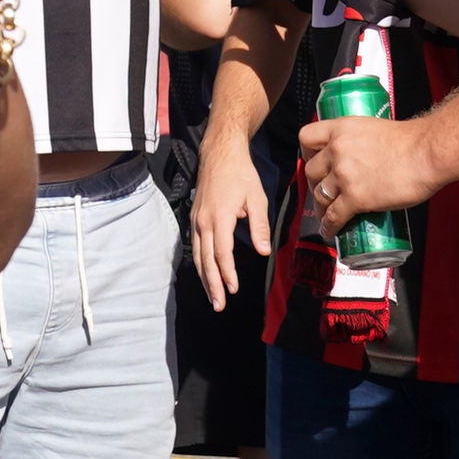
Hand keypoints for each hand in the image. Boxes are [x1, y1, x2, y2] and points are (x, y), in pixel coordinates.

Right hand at [190, 134, 270, 305]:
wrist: (219, 154)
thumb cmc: (241, 175)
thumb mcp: (257, 198)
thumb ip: (260, 226)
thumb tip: (264, 250)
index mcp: (220, 217)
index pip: (222, 252)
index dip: (227, 273)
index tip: (234, 289)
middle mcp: (203, 221)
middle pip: (205, 259)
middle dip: (212, 284)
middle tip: (218, 305)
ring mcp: (196, 219)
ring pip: (198, 254)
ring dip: (204, 277)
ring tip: (212, 296)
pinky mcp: (195, 217)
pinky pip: (196, 245)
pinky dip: (200, 262)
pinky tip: (206, 272)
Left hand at [294, 109, 442, 233]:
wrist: (428, 153)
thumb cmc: (413, 141)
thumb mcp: (375, 129)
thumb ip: (361, 142)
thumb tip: (363, 156)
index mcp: (340, 129)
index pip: (307, 138)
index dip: (308, 153)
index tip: (314, 161)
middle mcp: (337, 150)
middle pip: (312, 171)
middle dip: (316, 183)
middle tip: (323, 190)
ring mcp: (344, 175)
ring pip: (320, 195)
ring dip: (321, 207)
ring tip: (326, 214)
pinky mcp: (355, 198)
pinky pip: (334, 216)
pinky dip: (329, 226)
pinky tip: (330, 231)